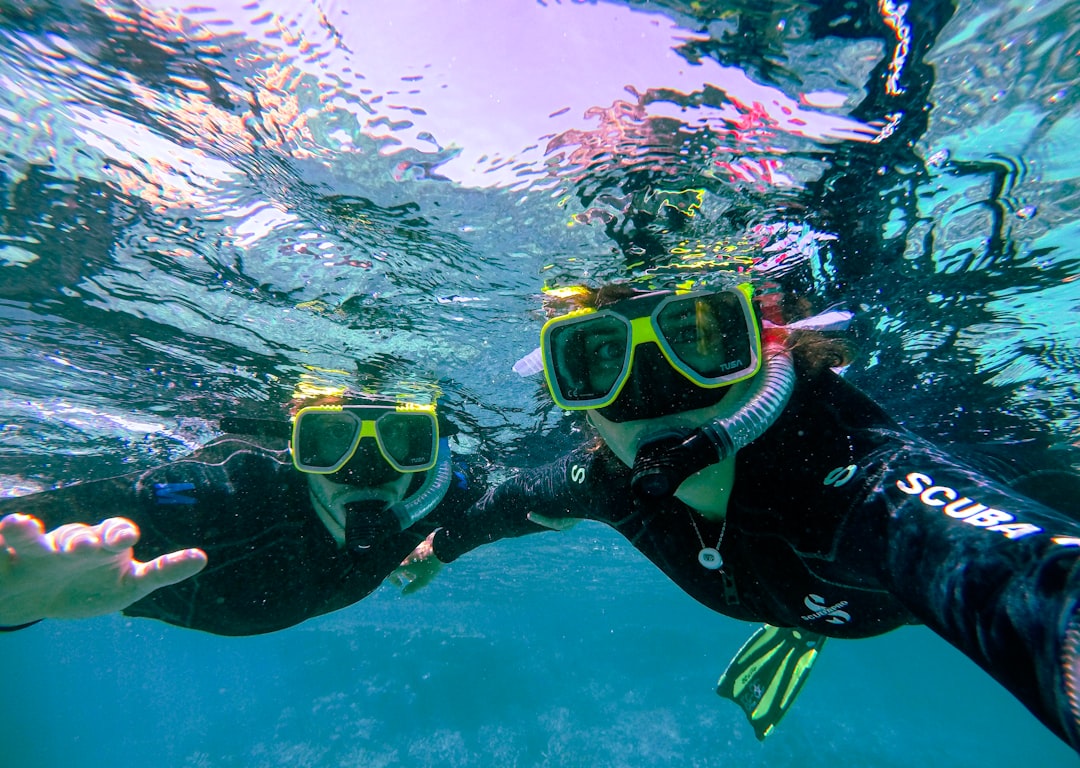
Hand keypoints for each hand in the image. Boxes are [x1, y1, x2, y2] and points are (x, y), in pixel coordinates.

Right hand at [0, 513, 206, 625]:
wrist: (40, 600)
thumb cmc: (93, 587)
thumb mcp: (130, 585)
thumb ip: (163, 571)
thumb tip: (202, 557)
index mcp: (103, 545)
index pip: (114, 533)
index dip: (119, 534)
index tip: (125, 539)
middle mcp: (69, 543)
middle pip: (76, 537)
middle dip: (80, 541)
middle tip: (80, 548)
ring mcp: (35, 553)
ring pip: (30, 539)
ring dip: (24, 531)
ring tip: (17, 523)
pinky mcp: (4, 564)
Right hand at [389, 531, 442, 594]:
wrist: (439, 547)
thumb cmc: (431, 565)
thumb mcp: (423, 580)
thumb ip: (412, 588)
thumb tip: (403, 593)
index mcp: (402, 564)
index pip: (390, 572)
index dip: (392, 580)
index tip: (399, 585)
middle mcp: (402, 557)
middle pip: (394, 566)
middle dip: (397, 576)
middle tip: (400, 584)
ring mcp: (408, 551)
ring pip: (401, 562)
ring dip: (404, 571)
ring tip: (412, 578)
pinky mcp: (413, 548)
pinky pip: (407, 557)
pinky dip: (409, 564)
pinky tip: (417, 569)